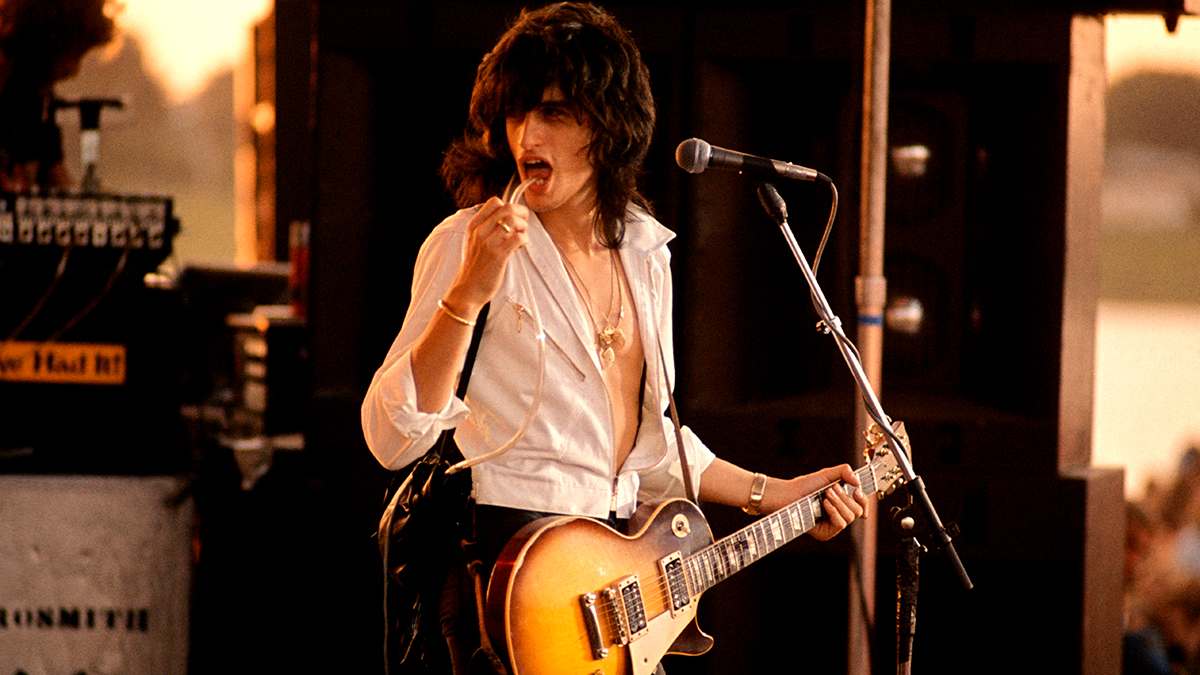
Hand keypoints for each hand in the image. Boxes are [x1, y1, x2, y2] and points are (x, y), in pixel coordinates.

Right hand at [443, 197, 529, 315]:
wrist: (468, 289)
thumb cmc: (475, 266)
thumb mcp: (474, 242)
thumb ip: (488, 228)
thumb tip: (509, 218)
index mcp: (474, 225)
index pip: (494, 202)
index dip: (509, 206)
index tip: (515, 216)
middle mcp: (480, 231)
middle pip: (507, 208)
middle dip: (521, 213)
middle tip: (524, 224)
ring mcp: (488, 243)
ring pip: (513, 221)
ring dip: (524, 226)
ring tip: (522, 235)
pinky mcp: (498, 256)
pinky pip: (518, 238)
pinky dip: (524, 240)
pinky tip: (521, 246)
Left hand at [780, 464, 869, 541]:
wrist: (788, 494)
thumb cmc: (805, 486)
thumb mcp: (826, 474)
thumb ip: (844, 471)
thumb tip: (858, 482)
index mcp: (843, 503)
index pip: (862, 506)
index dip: (864, 500)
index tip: (857, 491)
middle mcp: (839, 515)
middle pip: (858, 511)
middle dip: (846, 497)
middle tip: (832, 488)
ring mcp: (833, 526)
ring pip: (850, 517)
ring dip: (839, 503)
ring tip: (826, 494)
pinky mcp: (825, 533)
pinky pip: (840, 524)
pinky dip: (834, 511)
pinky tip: (824, 503)